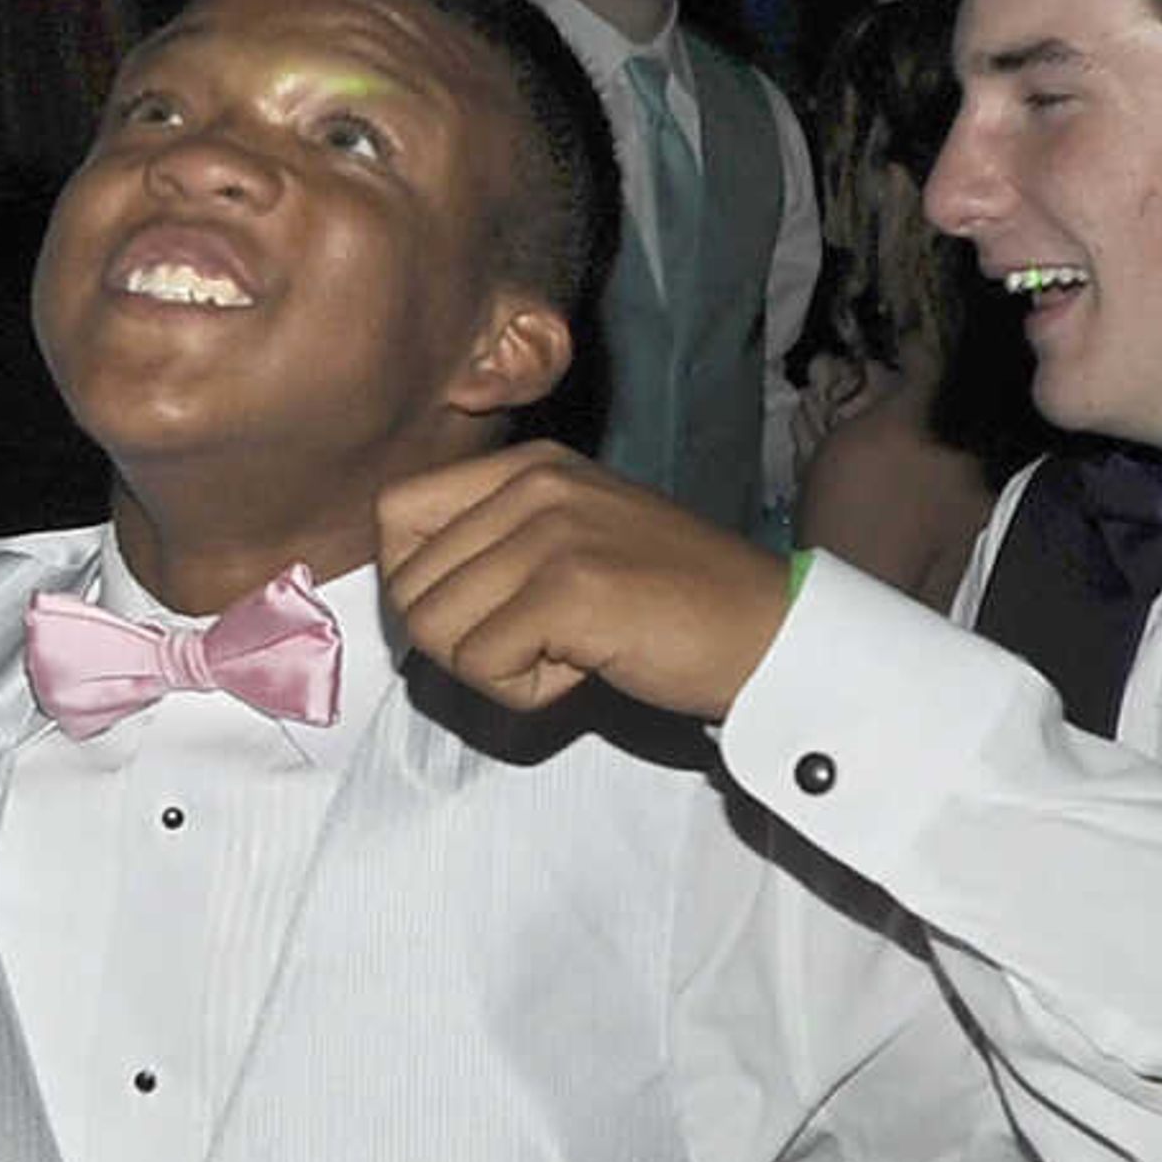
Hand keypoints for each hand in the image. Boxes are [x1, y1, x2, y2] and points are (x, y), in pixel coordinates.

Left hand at [376, 445, 796, 722]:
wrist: (767, 632)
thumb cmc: (674, 604)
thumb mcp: (577, 539)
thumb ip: (497, 545)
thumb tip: (407, 591)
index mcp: (528, 467)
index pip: (395, 513)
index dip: (415, 584)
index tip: (477, 614)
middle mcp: (533, 486)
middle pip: (408, 586)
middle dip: (459, 641)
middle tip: (539, 644)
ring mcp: (550, 533)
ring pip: (435, 630)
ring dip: (493, 670)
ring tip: (565, 654)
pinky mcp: (568, 590)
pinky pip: (482, 667)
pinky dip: (525, 694)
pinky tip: (583, 672)